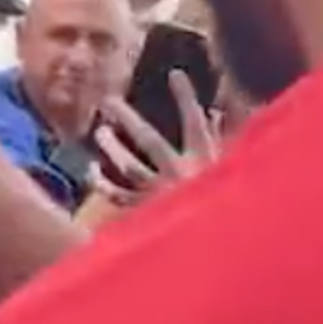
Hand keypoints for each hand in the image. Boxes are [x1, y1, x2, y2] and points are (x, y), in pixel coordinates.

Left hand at [92, 69, 219, 206]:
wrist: (219, 250)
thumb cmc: (227, 206)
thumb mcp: (229, 171)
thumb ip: (220, 139)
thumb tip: (214, 111)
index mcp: (206, 163)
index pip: (196, 122)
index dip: (186, 97)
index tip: (176, 74)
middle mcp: (180, 175)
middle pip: (149, 140)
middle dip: (128, 118)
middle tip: (109, 100)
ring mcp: (160, 194)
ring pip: (129, 167)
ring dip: (112, 148)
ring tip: (100, 132)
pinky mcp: (145, 213)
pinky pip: (117, 196)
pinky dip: (103, 183)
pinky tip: (93, 171)